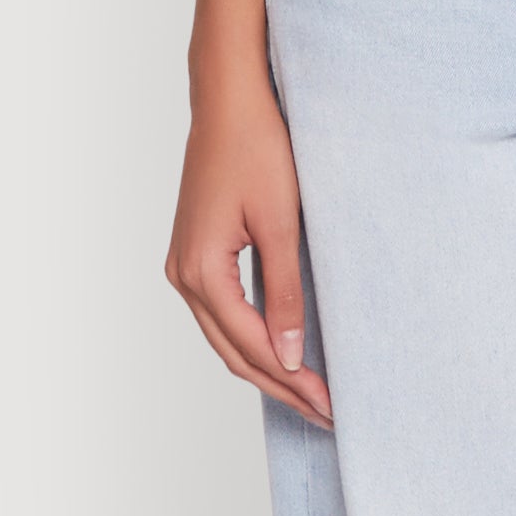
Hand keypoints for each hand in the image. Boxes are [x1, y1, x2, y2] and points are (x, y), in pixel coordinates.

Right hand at [165, 77, 331, 424]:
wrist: (230, 100)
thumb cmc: (257, 149)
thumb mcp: (280, 223)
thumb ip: (285, 292)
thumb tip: (289, 353)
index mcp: (201, 271)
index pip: (251, 345)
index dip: (293, 381)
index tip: (331, 404)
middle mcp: (183, 275)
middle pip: (234, 352)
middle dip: (281, 387)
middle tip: (328, 414)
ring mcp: (185, 267)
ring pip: (226, 338)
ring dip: (266, 368)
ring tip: (310, 395)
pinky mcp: (197, 255)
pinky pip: (223, 314)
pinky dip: (252, 339)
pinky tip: (282, 353)